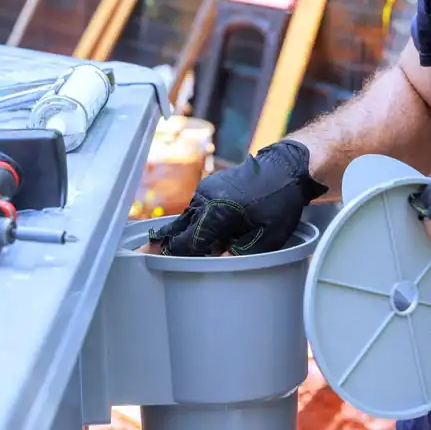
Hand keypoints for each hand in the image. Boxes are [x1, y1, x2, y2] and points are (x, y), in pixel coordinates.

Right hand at [146, 140, 327, 256]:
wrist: (286, 167)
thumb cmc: (280, 201)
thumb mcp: (270, 234)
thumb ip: (244, 251)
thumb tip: (219, 261)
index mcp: (216, 213)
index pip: (186, 242)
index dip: (171, 255)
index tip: (152, 261)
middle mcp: (205, 201)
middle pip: (178, 229)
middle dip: (165, 243)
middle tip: (144, 254)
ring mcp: (206, 192)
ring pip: (186, 218)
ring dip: (181, 233)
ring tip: (165, 248)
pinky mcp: (210, 188)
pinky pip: (195, 209)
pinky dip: (192, 222)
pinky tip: (196, 234)